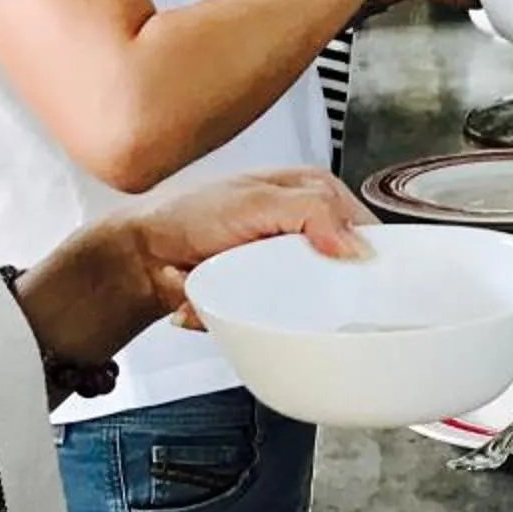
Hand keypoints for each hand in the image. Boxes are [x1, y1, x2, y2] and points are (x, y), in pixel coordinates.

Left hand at [132, 167, 369, 331]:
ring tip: (253, 291)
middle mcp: (308, 227)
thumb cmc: (188, 215)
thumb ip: (311, 212)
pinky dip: (266, 318)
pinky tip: (242, 306)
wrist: (145, 256)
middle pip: (348, 270)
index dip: (367, 255)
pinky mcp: (274, 295)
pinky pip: (289, 317)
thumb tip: (356, 245)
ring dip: (289, 306)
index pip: (365, 226)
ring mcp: (291, 263)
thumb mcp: (256, 201)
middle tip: (288, 285)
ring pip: (320, 300)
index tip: (355, 279)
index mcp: (315, 192)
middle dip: (324, 288)